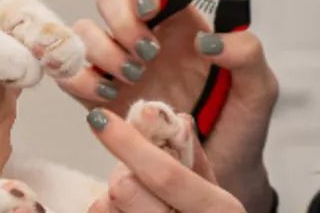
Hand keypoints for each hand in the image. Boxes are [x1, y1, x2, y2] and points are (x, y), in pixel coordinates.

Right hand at [55, 0, 278, 210]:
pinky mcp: (100, 98)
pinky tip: (108, 97)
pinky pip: (70, 74)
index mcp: (181, 24)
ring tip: (134, 78)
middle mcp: (145, 38)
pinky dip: (80, 79)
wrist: (221, 175)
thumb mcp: (259, 88)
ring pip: (85, 32)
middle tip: (147, 52)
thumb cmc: (239, 128)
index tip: (151, 7)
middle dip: (121, 19)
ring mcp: (119, 67)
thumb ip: (246, 53)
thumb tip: (208, 40)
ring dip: (104, 51)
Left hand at [86, 105, 244, 211]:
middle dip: (122, 173)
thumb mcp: (213, 193)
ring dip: (111, 198)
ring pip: (106, 208)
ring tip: (134, 202)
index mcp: (219, 210)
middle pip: (126, 190)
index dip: (130, 144)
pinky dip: (107, 212)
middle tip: (133, 177)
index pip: (168, 175)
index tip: (100, 118)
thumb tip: (169, 116)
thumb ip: (193, 156)